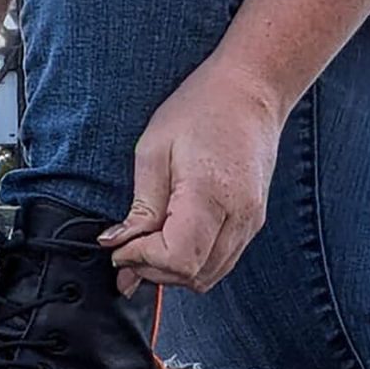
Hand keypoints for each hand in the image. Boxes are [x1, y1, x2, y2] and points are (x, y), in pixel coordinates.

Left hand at [96, 57, 287, 297]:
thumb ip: (142, 206)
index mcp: (210, 195)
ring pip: (208, 276)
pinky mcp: (252, 223)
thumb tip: (119, 243)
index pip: (177, 258)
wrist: (249, 92)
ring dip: (171, 271)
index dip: (141, 260)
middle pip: (193, 275)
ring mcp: (250, 223)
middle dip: (151, 270)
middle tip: (123, 249)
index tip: (117, 248)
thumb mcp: (154, 149)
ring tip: (142, 247)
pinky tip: (167, 243)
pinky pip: (220, 261)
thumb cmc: (200, 109)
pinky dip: (191, 263)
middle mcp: (239, 218)